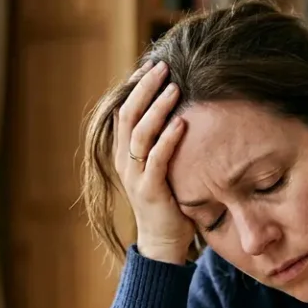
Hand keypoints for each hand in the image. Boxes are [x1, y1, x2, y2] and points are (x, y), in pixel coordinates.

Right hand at [114, 60, 195, 263]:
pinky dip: (169, 139)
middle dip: (145, 88)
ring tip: (174, 88)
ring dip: (158, 108)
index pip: (125, 110)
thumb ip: (163, 142)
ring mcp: (135, 176)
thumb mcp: (162, 166)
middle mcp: (125, 161)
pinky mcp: (150, 190)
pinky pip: (157, 159)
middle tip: (163, 67)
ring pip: (140, 133)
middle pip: (129, 115)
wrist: (163, 242)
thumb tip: (180, 111)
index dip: (135, 86)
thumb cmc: (169, 200)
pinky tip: (182, 123)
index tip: (152, 65)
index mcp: (125, 152)